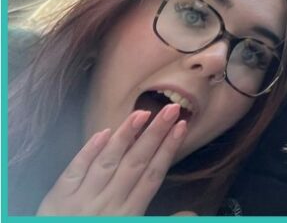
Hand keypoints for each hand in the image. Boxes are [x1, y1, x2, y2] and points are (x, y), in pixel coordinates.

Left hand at [37, 103, 187, 215]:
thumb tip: (193, 213)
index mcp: (130, 214)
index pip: (153, 175)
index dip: (168, 149)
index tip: (182, 126)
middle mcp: (109, 204)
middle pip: (136, 163)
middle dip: (155, 134)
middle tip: (171, 109)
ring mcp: (82, 200)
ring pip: (108, 163)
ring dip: (126, 136)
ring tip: (142, 112)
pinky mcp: (58, 199)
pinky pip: (74, 172)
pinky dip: (88, 152)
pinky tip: (103, 133)